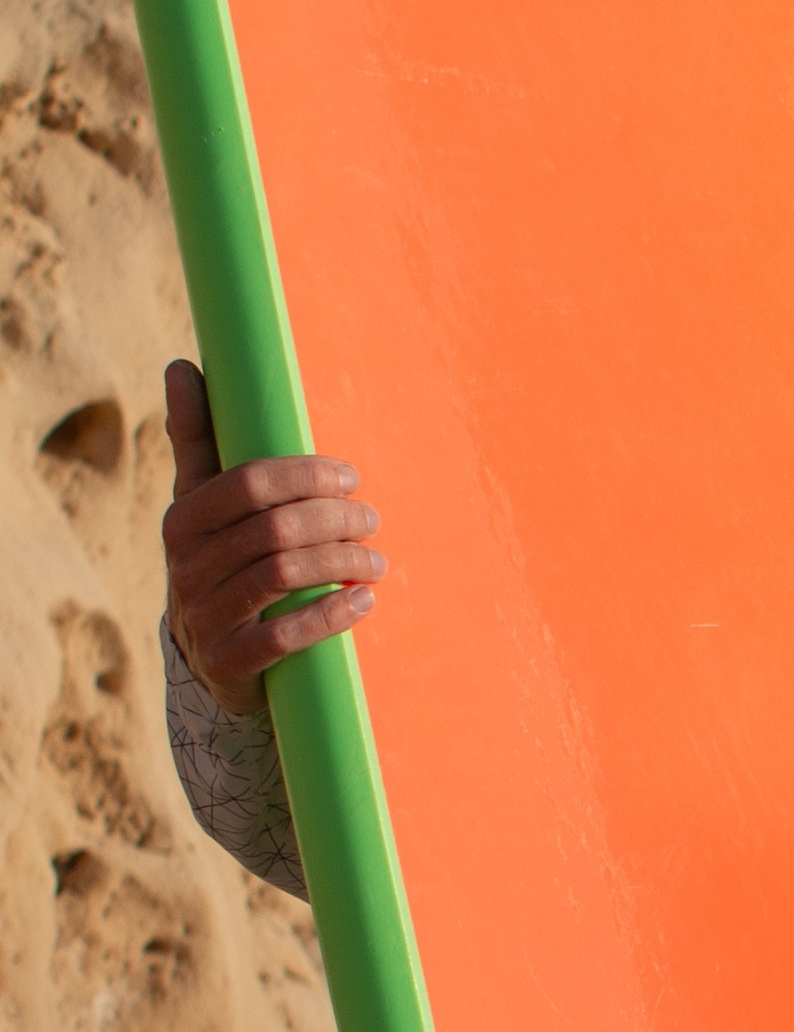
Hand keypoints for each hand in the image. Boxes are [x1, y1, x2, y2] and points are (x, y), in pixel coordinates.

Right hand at [161, 359, 384, 720]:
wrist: (210, 655)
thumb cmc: (219, 558)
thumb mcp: (203, 502)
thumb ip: (198, 438)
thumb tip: (181, 366)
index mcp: (183, 520)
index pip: (249, 483)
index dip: (308, 475)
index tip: (351, 478)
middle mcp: (185, 568)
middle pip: (274, 528)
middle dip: (335, 520)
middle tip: (371, 521)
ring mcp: (203, 618)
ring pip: (283, 575)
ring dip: (342, 563)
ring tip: (376, 561)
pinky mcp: (227, 665)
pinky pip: (284, 636)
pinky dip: (332, 614)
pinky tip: (364, 600)